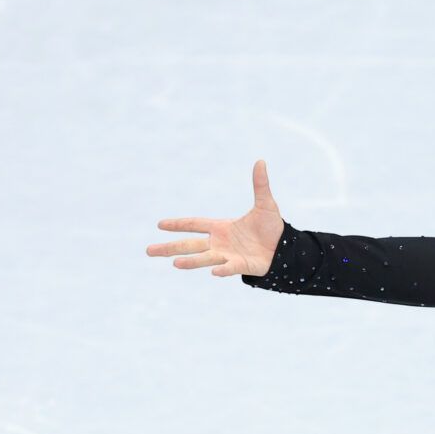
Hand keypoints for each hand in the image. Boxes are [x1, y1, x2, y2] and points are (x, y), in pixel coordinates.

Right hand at [145, 159, 284, 277]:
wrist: (285, 249)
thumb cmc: (272, 228)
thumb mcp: (266, 204)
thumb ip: (260, 185)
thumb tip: (260, 161)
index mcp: (221, 228)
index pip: (195, 224)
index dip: (178, 223)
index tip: (160, 225)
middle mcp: (220, 243)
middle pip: (190, 245)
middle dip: (170, 247)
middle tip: (149, 251)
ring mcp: (228, 256)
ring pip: (205, 258)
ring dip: (191, 261)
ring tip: (175, 263)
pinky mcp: (241, 266)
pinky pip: (229, 268)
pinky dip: (222, 269)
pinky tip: (213, 272)